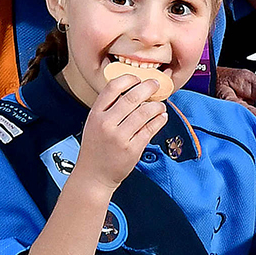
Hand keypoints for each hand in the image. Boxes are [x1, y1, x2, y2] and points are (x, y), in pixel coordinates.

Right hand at [73, 69, 169, 191]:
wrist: (94, 175)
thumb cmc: (96, 148)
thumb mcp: (94, 124)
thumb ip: (108, 108)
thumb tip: (133, 90)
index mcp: (95, 114)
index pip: (112, 87)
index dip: (128, 79)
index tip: (138, 79)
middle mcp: (106, 124)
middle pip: (131, 97)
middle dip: (148, 87)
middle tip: (156, 85)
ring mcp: (120, 137)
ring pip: (144, 113)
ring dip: (156, 105)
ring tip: (159, 105)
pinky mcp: (132, 149)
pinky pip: (150, 129)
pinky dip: (159, 120)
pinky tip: (162, 117)